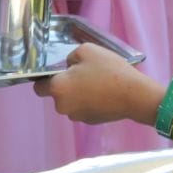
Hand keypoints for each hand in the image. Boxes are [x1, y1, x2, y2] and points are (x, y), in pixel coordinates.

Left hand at [33, 44, 163, 124]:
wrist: (134, 95)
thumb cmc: (109, 70)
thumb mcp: (87, 50)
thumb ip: (70, 57)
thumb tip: (69, 66)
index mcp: (58, 89)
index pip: (38, 87)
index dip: (45, 79)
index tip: (57, 72)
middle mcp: (63, 106)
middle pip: (57, 95)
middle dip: (67, 86)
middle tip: (84, 74)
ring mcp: (77, 116)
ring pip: (72, 102)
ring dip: (79, 95)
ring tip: (97, 83)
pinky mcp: (91, 122)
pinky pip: (84, 109)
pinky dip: (90, 102)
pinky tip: (104, 93)